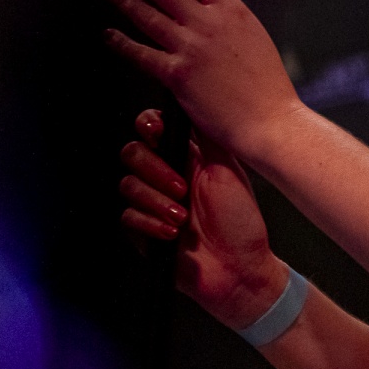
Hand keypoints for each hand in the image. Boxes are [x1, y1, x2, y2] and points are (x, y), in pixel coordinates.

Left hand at [103, 0, 303, 164]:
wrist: (269, 121)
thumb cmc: (267, 86)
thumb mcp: (253, 37)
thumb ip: (227, 20)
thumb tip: (207, 9)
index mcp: (232, 10)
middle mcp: (209, 24)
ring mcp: (191, 48)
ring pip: (148, 14)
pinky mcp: (177, 75)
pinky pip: (141, 53)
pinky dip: (122, 42)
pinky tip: (111, 35)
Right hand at [119, 109, 287, 328]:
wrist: (240, 268)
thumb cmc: (241, 220)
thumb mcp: (228, 169)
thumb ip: (207, 135)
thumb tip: (197, 99)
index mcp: (186, 157)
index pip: (152, 129)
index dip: (149, 127)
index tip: (157, 132)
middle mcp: (166, 177)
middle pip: (132, 154)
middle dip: (153, 168)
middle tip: (181, 187)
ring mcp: (152, 204)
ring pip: (127, 185)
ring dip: (155, 200)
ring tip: (182, 216)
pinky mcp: (143, 231)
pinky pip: (127, 218)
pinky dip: (150, 224)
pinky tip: (172, 232)